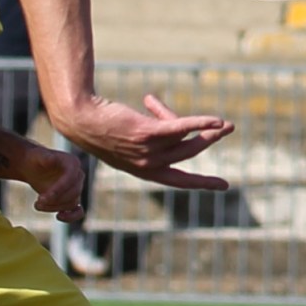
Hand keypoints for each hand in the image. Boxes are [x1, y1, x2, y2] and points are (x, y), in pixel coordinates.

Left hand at [0, 124, 90, 220]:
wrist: (33, 167)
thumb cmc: (35, 159)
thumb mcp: (38, 155)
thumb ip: (46, 157)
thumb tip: (52, 158)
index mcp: (73, 163)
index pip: (71, 178)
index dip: (59, 189)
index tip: (43, 197)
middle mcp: (78, 176)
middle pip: (73, 193)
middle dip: (55, 200)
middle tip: (37, 202)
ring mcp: (76, 189)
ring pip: (71, 204)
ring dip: (54, 208)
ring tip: (37, 205)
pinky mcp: (72, 199)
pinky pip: (78, 212)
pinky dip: (71, 217)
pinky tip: (59, 217)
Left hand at [49, 91, 232, 189]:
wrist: (80, 119)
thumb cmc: (101, 125)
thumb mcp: (130, 137)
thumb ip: (154, 135)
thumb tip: (174, 123)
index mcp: (145, 171)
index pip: (180, 181)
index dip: (203, 183)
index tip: (224, 185)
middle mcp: (149, 166)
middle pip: (189, 152)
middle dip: (209, 140)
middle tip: (225, 128)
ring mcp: (148, 151)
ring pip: (187, 140)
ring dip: (209, 129)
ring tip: (222, 122)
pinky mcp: (148, 133)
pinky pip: (182, 127)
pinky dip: (201, 123)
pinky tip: (216, 120)